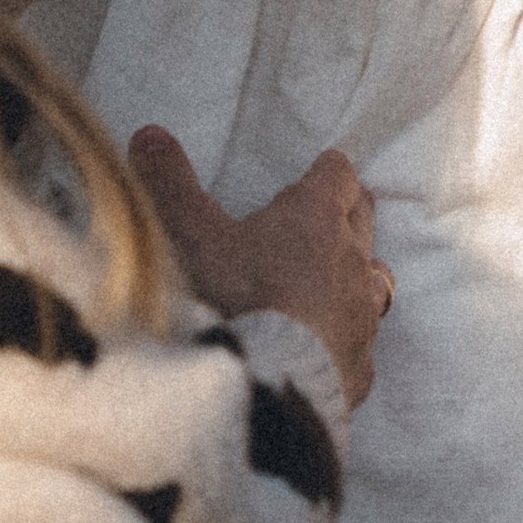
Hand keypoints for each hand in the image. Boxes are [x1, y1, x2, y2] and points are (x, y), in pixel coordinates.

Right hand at [128, 126, 388, 408]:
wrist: (266, 387)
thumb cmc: (232, 300)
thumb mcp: (188, 236)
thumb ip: (169, 185)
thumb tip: (148, 134)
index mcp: (315, 220)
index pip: (336, 177)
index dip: (328, 171)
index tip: (323, 167)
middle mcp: (351, 262)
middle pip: (362, 222)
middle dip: (349, 212)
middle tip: (340, 207)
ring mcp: (361, 317)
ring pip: (374, 280)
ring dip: (357, 272)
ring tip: (341, 274)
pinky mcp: (358, 367)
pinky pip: (361, 344)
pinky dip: (347, 338)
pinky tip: (330, 348)